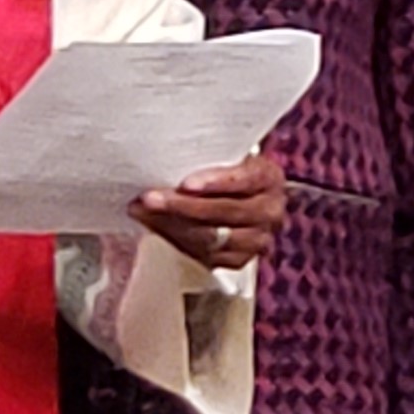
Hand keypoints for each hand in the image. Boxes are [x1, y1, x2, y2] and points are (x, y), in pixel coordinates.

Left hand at [131, 150, 284, 271]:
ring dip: (172, 224)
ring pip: (212, 237)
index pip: (244, 180)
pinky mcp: (238, 260)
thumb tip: (162, 160)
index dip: (214, 182)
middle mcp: (270, 211)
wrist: (236, 194)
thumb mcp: (223, 154)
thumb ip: (204, 156)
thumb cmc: (223, 167)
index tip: (185, 183)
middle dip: (182, 205)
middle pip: (225, 212)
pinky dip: (176, 239)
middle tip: (149, 198)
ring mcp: (257, 240)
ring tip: (143, 212)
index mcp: (269, 178)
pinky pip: (205, 254)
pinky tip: (155, 225)